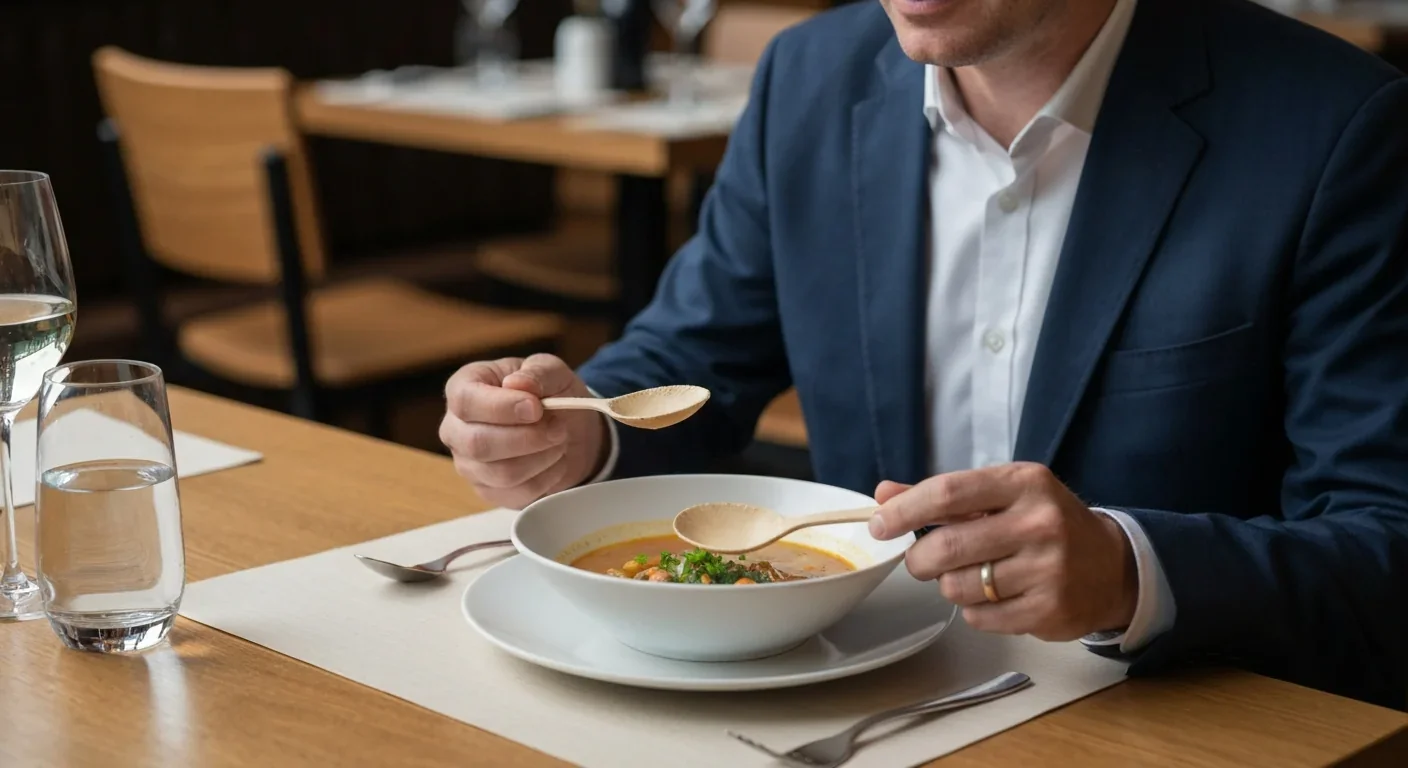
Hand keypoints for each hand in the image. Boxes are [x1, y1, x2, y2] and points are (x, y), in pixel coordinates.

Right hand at [440, 354, 607, 508]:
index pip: (465, 401)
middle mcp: (456, 428)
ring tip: (558, 441)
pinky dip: (546, 478)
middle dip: (528, 438)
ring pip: (501, 473)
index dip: (501, 407)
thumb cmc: (550, 393)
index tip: (536, 407)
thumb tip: (518, 383)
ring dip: (541, 457)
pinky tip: (555, 461)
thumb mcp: (551, 370)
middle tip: (558, 428)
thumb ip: (538, 372)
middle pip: (478, 444)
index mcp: (463, 388)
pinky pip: (516, 494)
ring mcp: (469, 464)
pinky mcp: (488, 490)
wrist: (566, 428)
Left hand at [869, 463, 1136, 641]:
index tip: (880, 525)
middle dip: (919, 558)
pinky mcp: (1049, 611)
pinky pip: (979, 618)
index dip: (905, 511)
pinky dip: (974, 610)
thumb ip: (943, 496)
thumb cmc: (1045, 523)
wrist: (1113, 566)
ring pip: (957, 587)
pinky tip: (994, 596)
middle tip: (920, 560)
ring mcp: (1048, 569)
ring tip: (968, 575)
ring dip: (948, 585)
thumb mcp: (1002, 495)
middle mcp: (1040, 523)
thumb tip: (884, 495)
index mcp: (1024, 483)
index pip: (948, 493)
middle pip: (946, 546)